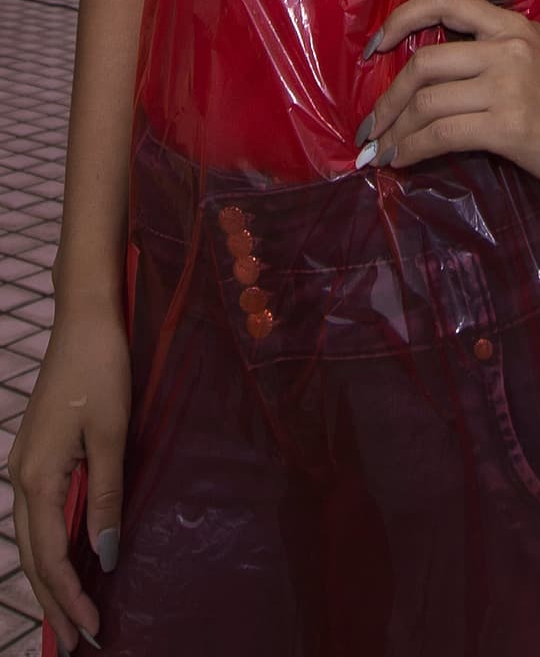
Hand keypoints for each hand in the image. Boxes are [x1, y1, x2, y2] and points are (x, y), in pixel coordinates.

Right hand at [8, 300, 130, 651]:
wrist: (85, 321)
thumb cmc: (102, 371)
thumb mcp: (113, 436)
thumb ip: (105, 497)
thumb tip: (106, 556)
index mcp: (36, 478)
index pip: (51, 556)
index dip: (71, 597)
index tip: (94, 631)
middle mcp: (20, 478)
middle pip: (32, 557)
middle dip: (54, 601)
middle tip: (79, 642)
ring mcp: (24, 466)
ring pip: (30, 539)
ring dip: (50, 577)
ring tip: (72, 613)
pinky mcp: (35, 454)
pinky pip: (37, 515)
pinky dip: (50, 546)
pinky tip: (69, 557)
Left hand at [355, 0, 539, 200]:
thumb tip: (535, 9)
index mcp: (513, 24)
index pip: (444, 2)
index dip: (401, 19)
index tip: (375, 46)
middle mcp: (505, 49)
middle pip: (423, 64)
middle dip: (387, 98)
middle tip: (371, 124)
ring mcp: (506, 88)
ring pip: (427, 103)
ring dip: (394, 130)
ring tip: (379, 151)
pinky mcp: (508, 128)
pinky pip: (443, 136)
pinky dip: (412, 149)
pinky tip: (401, 161)